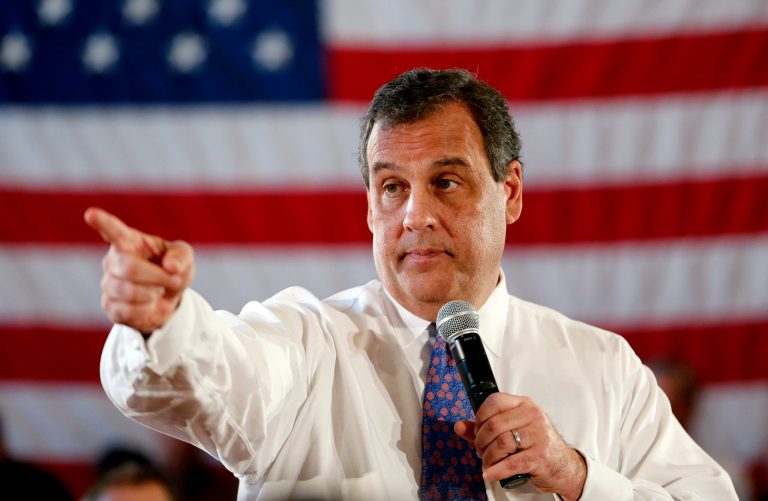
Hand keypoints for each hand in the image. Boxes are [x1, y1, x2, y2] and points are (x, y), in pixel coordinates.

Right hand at [84, 207, 194, 333]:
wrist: (168, 299)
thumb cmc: (172, 269)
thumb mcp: (184, 257)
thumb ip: (181, 256)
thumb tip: (171, 267)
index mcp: (128, 241)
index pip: (114, 231)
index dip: (102, 223)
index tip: (91, 214)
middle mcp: (113, 260)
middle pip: (129, 268)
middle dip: (158, 277)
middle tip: (175, 279)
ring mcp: (108, 283)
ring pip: (128, 291)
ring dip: (153, 293)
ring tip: (159, 290)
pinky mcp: (109, 306)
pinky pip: (126, 311)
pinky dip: (146, 309)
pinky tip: (148, 304)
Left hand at [454, 393, 585, 500]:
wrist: (563, 465)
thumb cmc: (535, 445)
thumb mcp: (511, 430)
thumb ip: (484, 428)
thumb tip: (460, 426)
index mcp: (524, 405)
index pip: (494, 401)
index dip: (480, 418)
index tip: (478, 431)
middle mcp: (533, 416)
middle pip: (494, 425)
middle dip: (481, 442)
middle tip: (481, 451)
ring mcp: (538, 435)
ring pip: (501, 443)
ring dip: (487, 457)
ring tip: (488, 463)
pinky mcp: (540, 456)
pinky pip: (511, 463)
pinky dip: (496, 470)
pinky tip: (490, 473)